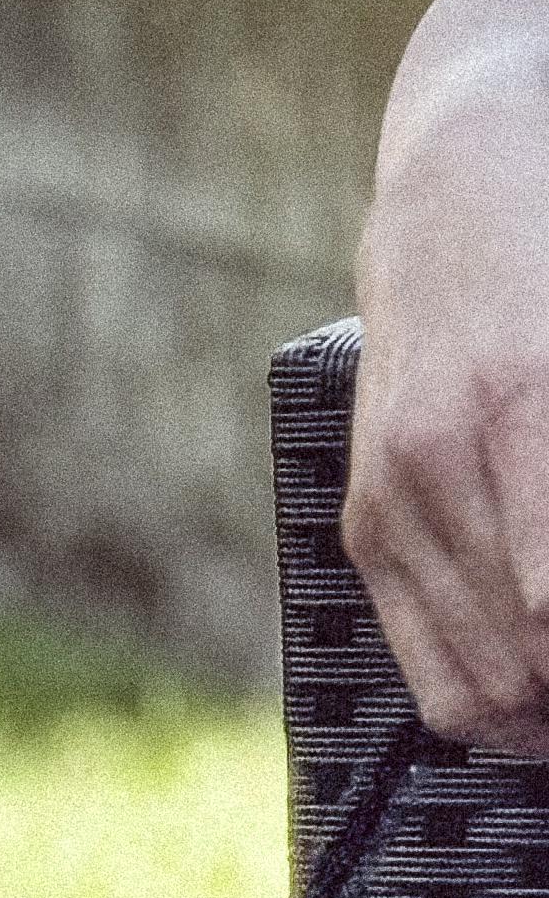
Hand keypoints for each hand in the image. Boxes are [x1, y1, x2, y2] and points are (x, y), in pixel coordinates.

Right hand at [348, 0, 548, 753]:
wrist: (463, 184)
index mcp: (523, 410)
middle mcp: (442, 462)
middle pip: (530, 666)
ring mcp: (392, 493)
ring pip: (482, 686)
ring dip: (544, 714)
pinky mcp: (366, 516)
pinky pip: (429, 664)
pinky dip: (497, 702)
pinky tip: (541, 693)